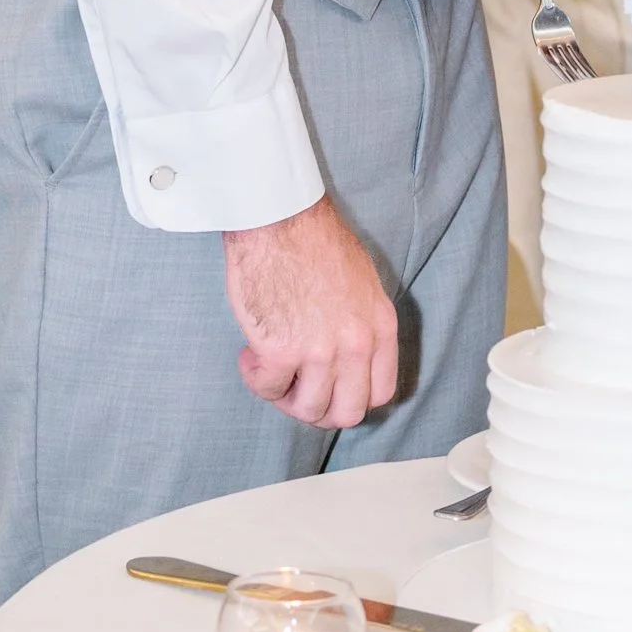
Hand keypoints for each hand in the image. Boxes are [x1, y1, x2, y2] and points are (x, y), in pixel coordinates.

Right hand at [222, 196, 397, 428]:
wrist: (280, 218)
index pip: (381, 393)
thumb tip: (346, 360)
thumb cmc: (314, 240)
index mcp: (380, 327)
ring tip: (270, 369)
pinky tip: (250, 355)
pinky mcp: (281, 351)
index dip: (352, 398)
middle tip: (296, 390)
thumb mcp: (362, 284)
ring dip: (284, 397)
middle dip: (319, 409)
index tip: (331, 388)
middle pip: (347, 413)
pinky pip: (269, 388)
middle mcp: (356, 346)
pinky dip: (256, 378)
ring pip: (308, 409)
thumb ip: (361, 325)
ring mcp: (320, 352)